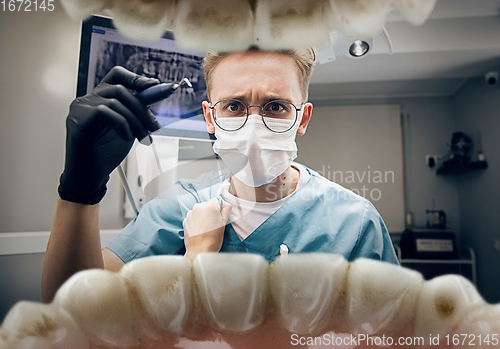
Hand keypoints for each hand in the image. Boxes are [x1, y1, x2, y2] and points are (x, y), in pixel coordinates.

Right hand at [58, 66, 160, 204]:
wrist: (90, 177)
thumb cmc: (106, 153)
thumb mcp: (127, 128)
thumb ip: (135, 112)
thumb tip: (154, 97)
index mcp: (99, 98)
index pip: (116, 75)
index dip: (136, 77)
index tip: (154, 85)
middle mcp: (88, 99)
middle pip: (120, 89)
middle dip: (142, 108)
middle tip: (155, 127)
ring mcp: (80, 108)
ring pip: (116, 102)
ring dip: (136, 121)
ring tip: (144, 139)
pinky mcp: (78, 120)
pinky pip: (105, 112)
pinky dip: (122, 124)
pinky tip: (127, 137)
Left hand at [183, 198, 231, 259]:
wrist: (199, 251)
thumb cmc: (213, 239)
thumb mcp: (224, 223)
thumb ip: (226, 209)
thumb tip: (225, 203)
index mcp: (210, 206)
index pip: (216, 201)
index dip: (219, 209)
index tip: (219, 218)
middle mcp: (198, 207)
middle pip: (207, 205)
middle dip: (210, 212)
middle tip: (213, 224)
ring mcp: (190, 214)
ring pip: (200, 211)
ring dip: (203, 216)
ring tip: (206, 228)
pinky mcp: (185, 220)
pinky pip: (193, 217)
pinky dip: (196, 221)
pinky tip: (200, 230)